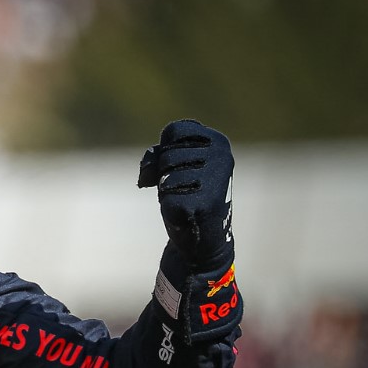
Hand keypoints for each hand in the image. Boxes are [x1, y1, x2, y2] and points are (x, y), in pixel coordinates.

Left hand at [137, 120, 233, 270]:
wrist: (204, 236)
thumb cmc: (188, 193)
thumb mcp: (175, 165)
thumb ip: (158, 155)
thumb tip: (146, 174)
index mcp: (218, 141)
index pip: (174, 130)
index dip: (166, 150)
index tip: (181, 165)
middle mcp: (221, 157)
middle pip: (166, 155)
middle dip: (165, 173)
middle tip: (185, 189)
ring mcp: (214, 180)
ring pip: (165, 176)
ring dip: (167, 191)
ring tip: (186, 199)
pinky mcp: (202, 204)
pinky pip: (166, 198)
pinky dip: (168, 208)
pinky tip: (185, 214)